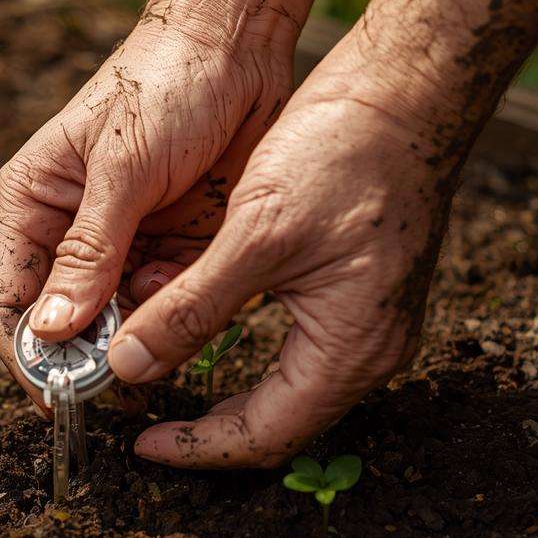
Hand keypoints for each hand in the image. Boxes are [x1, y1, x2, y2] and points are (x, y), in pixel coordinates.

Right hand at [0, 18, 291, 404]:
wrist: (241, 41)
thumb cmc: (165, 83)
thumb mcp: (122, 168)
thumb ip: (88, 251)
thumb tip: (49, 329)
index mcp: (33, 204)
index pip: (9, 298)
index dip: (28, 354)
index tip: (56, 397)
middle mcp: (72, 231)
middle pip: (63, 321)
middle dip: (85, 357)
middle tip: (117, 392)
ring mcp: (125, 242)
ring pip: (118, 320)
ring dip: (137, 340)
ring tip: (161, 349)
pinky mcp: (174, 245)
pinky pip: (169, 302)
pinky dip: (180, 313)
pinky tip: (195, 298)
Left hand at [109, 43, 461, 466]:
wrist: (407, 90)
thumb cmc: (345, 154)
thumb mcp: (254, 235)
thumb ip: (190, 309)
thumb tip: (130, 368)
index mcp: (351, 351)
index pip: (264, 436)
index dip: (197, 448)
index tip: (140, 444)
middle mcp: (368, 348)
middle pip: (274, 418)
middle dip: (203, 423)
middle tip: (138, 414)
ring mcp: (367, 320)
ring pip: (277, 378)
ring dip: (213, 375)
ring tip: (149, 364)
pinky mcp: (356, 288)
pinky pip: (290, 338)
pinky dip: (232, 334)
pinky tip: (187, 313)